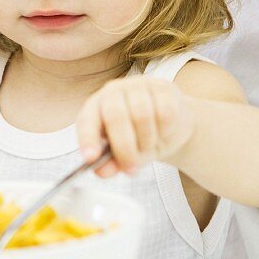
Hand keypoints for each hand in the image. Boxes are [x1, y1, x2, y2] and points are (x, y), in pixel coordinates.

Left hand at [75, 76, 194, 177]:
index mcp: (96, 107)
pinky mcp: (163, 88)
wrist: (171, 126)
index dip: (87, 138)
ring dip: (147, 141)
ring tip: (149, 147)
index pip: (87, 120)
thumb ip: (111, 163)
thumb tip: (102, 172)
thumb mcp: (123, 154)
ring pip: (142, 115)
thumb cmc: (139, 138)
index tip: (91, 158)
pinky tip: (163, 133)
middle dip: (124, 147)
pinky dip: (164, 131)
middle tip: (131, 167)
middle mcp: (114, 91)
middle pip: (116, 116)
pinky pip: (165, 112)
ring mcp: (139, 86)